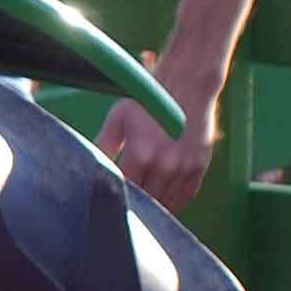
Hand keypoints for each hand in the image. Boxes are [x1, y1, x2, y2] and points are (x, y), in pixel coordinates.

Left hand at [98, 56, 225, 209]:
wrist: (187, 85)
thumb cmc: (149, 100)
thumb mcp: (119, 118)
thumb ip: (104, 144)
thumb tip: (90, 164)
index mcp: (141, 154)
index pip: (125, 189)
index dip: (117, 193)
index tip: (111, 195)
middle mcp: (164, 166)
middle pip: (146, 201)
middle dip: (135, 202)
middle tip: (126, 202)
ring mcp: (184, 169)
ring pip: (166, 204)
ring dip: (154, 206)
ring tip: (143, 203)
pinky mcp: (199, 168)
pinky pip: (186, 197)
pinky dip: (175, 203)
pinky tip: (164, 201)